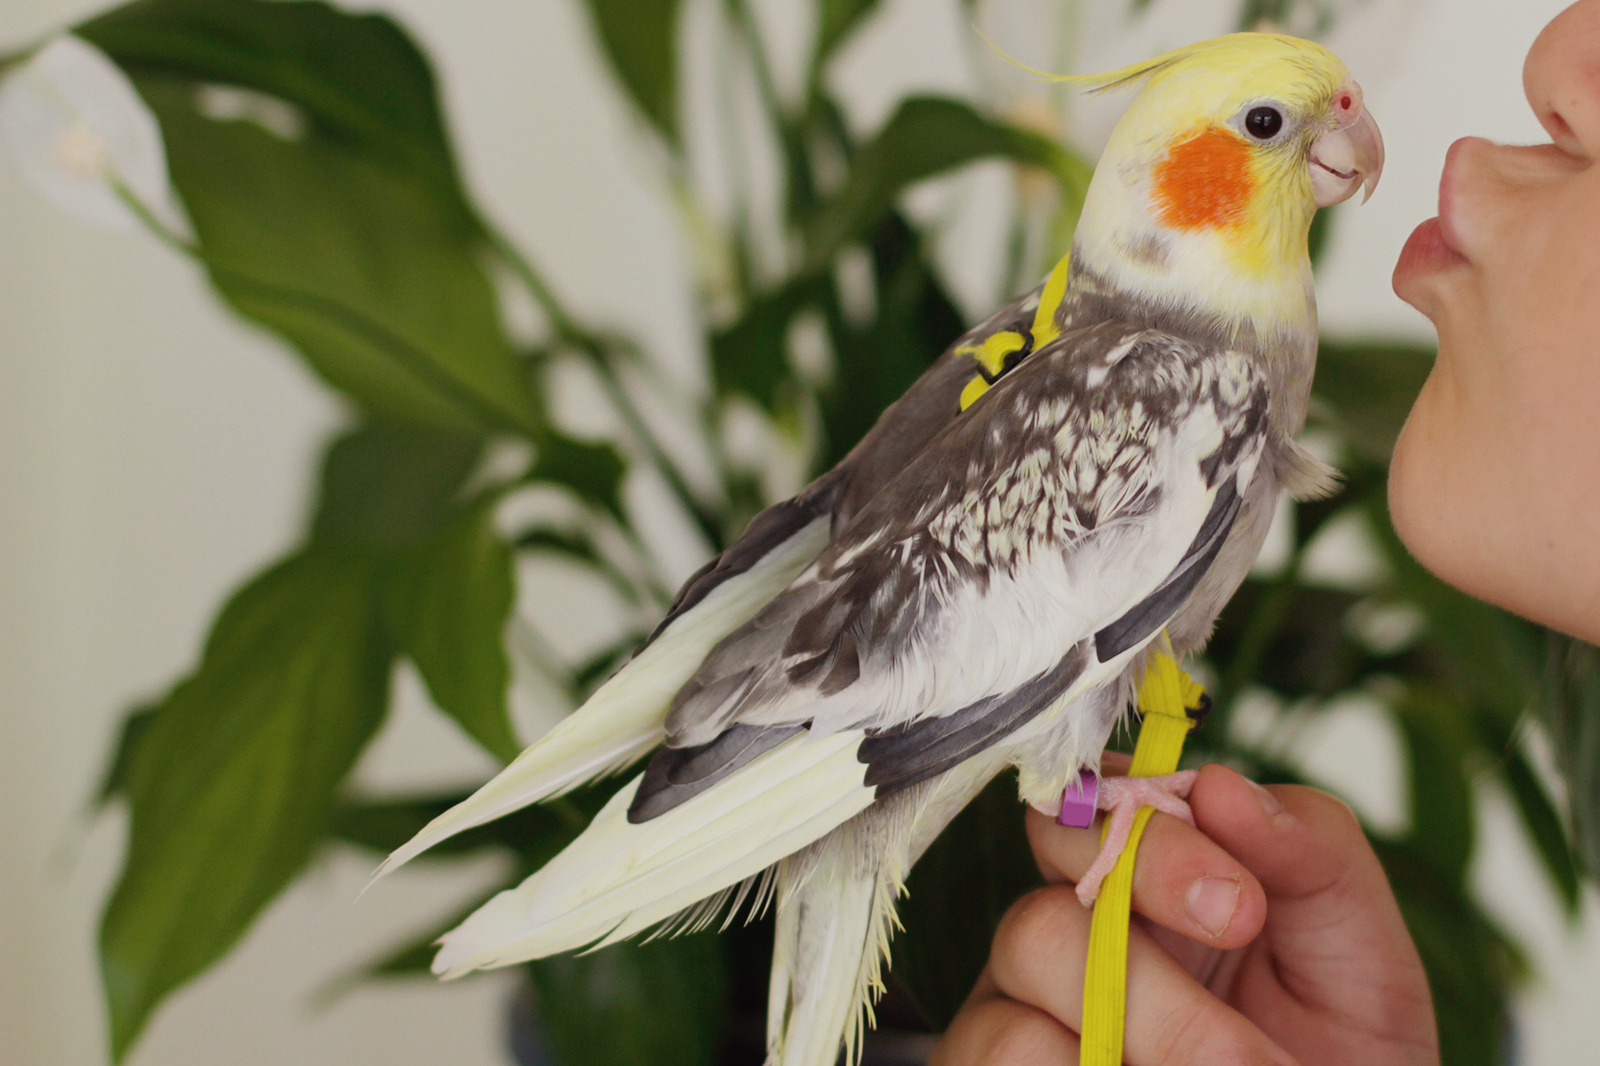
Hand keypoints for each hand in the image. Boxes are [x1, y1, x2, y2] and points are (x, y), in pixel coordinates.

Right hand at [929, 761, 1438, 1064]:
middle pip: (1051, 847)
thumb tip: (1217, 785)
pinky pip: (1003, 1044)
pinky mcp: (993, 1060)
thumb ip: (1311, 850)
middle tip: (1238, 971)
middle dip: (1141, 895)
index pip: (1102, 793)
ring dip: (1150, 1021)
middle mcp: (1072, 919)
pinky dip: (1088, 1063)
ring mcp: (1024, 996)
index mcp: (1146, 870)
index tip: (1241, 903)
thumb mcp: (1357, 949)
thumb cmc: (1334, 1048)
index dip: (1155, 833)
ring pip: (1031, 946)